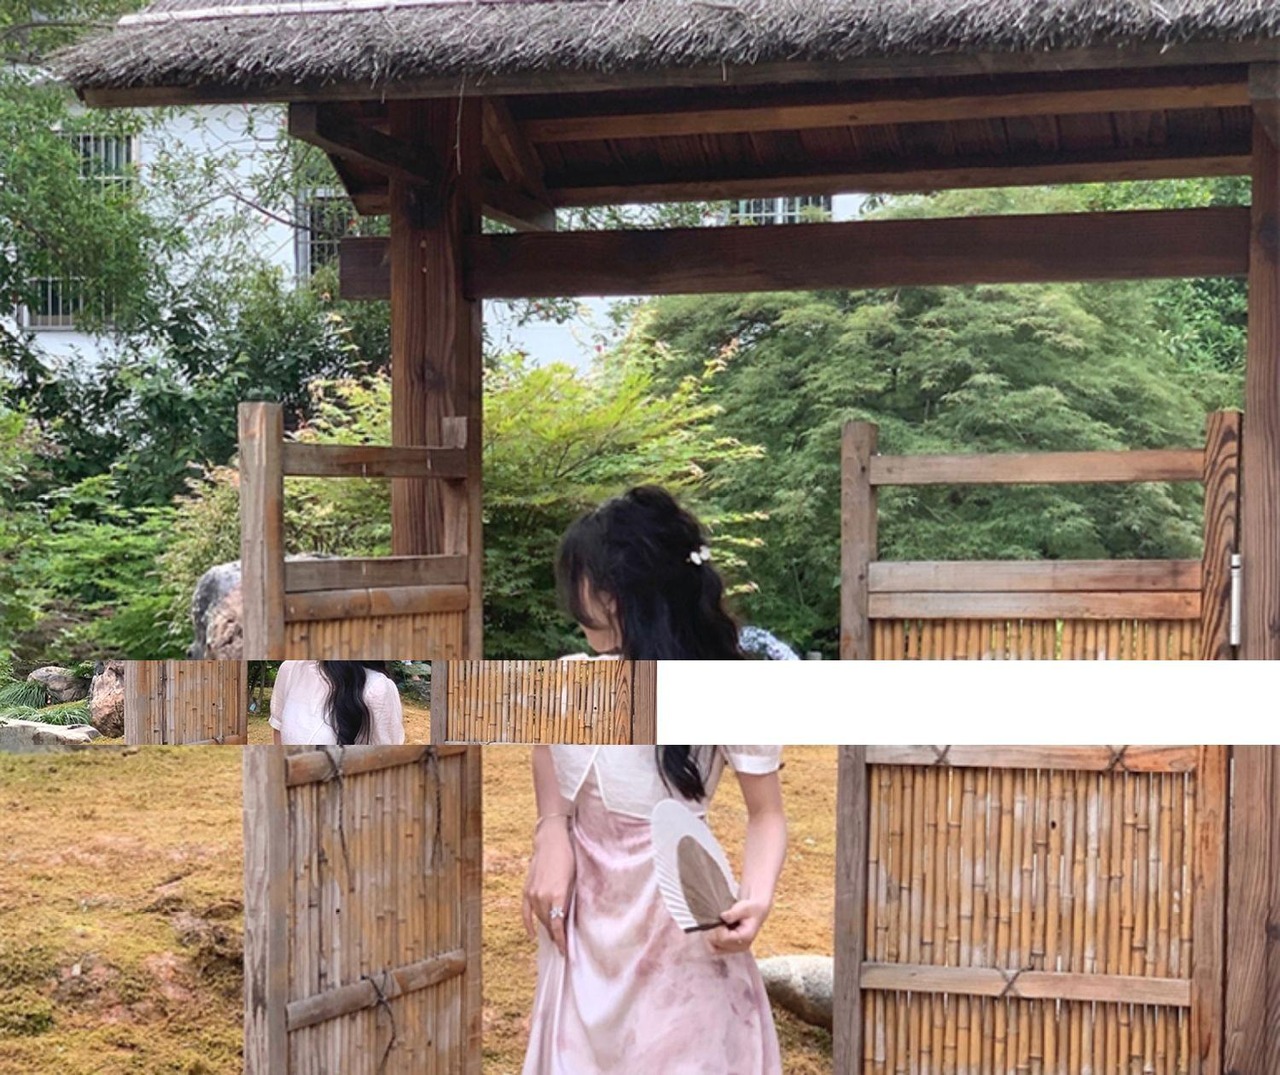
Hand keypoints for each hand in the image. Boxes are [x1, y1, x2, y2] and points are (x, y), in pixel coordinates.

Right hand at [522, 819, 575, 955]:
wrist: (551, 840)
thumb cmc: (568, 857)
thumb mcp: (574, 879)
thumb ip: (570, 899)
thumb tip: (569, 918)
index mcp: (557, 895)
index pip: (558, 925)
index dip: (561, 940)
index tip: (566, 951)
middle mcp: (542, 896)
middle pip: (549, 923)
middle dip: (556, 936)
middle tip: (563, 945)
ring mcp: (533, 893)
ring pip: (539, 918)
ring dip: (546, 928)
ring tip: (554, 938)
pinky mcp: (527, 889)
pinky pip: (525, 912)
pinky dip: (528, 923)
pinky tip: (532, 934)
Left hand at [706, 897, 769, 953]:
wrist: (756, 912)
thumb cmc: (750, 908)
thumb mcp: (744, 907)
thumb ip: (733, 913)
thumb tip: (722, 916)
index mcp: (746, 937)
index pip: (725, 938)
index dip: (717, 928)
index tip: (718, 918)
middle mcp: (741, 947)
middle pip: (718, 945)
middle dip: (713, 932)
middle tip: (715, 920)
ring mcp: (736, 949)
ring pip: (715, 949)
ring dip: (711, 938)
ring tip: (715, 926)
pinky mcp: (731, 949)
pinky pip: (716, 949)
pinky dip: (713, 941)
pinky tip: (716, 930)